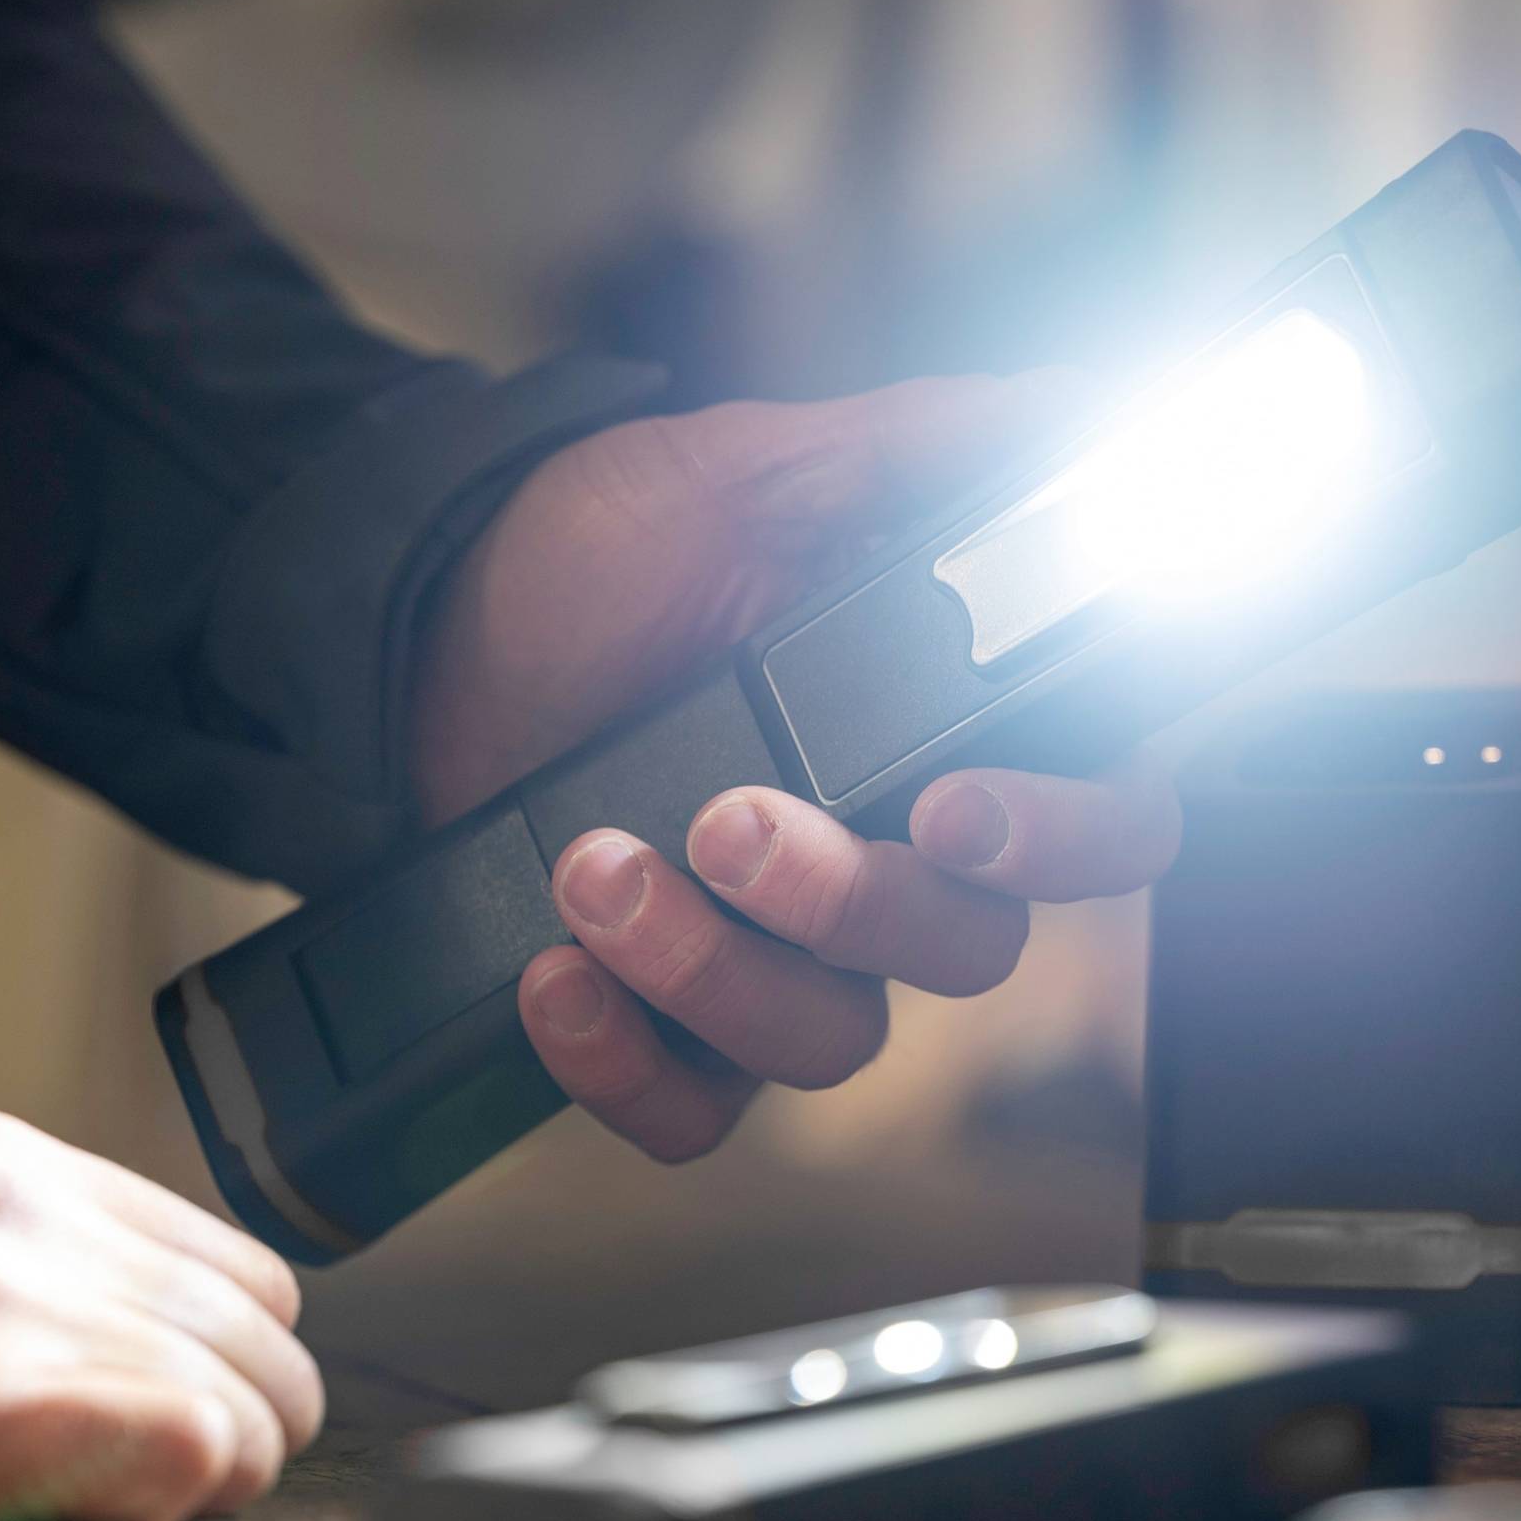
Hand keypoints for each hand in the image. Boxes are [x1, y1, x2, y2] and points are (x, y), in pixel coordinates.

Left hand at [411, 376, 1183, 1160]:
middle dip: (847, 900)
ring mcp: (777, 958)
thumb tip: (1087, 406)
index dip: (1070, 837)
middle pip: (964, 951)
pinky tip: (551, 977)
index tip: (960, 810)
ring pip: (827, 1041)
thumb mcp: (757, 470)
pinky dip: (623, 1066)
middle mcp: (885, 863)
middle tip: (729, 820)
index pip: (1102, 822)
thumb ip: (930, 446)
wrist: (417, 626)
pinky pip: (692, 1113)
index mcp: (945, 736)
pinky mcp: (664, 1024)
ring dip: (710, 969)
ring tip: (593, 866)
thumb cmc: (601, 548)